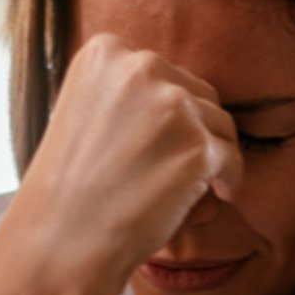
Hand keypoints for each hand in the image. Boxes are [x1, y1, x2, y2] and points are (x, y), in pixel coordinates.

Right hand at [0, 33, 245, 288]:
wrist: (62, 241)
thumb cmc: (71, 188)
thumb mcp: (84, 112)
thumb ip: (124, 91)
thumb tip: (173, 89)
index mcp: (106, 52)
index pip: (163, 74)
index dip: (168, 112)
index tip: (158, 145)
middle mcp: (140, 67)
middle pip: (199, 94)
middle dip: (196, 132)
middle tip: (175, 170)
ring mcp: (172, 104)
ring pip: (220, 125)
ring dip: (212, 158)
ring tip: (185, 188)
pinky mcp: (198, 145)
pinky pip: (233, 159)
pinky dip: (229, 182)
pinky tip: (215, 197)